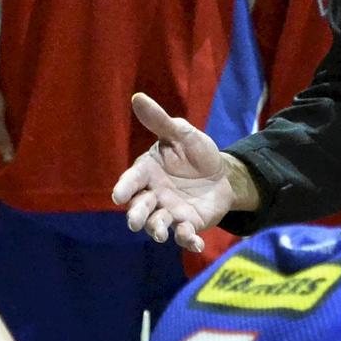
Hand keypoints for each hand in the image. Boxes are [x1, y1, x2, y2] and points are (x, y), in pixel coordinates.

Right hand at [109, 93, 251, 253]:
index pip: (132, 180)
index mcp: (147, 171)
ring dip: (157, 229)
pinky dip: (187, 241)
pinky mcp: (186, 224)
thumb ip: (160, 121)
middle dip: (136, 215)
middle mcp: (153, 194)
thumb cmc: (196, 152)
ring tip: (161, 233)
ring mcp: (168, 211)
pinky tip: (195, 243)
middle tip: (135, 223)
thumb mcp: (181, 133)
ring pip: (157, 224)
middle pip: (139, 207)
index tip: (118, 196)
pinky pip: (183, 236)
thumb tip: (138, 97)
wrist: (222, 174)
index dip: (125, 188)